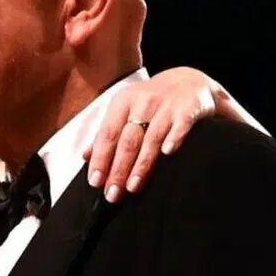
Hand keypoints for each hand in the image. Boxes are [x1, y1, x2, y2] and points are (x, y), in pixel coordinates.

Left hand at [85, 66, 222, 202]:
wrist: (189, 81)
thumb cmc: (152, 102)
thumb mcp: (126, 110)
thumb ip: (107, 133)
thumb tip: (85, 156)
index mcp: (122, 103)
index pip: (107, 134)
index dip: (100, 159)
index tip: (95, 182)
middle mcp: (142, 102)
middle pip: (127, 140)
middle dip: (118, 169)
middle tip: (112, 194)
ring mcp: (166, 105)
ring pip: (151, 138)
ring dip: (141, 164)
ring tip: (132, 187)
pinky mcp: (189, 108)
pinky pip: (181, 125)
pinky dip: (174, 138)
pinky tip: (167, 153)